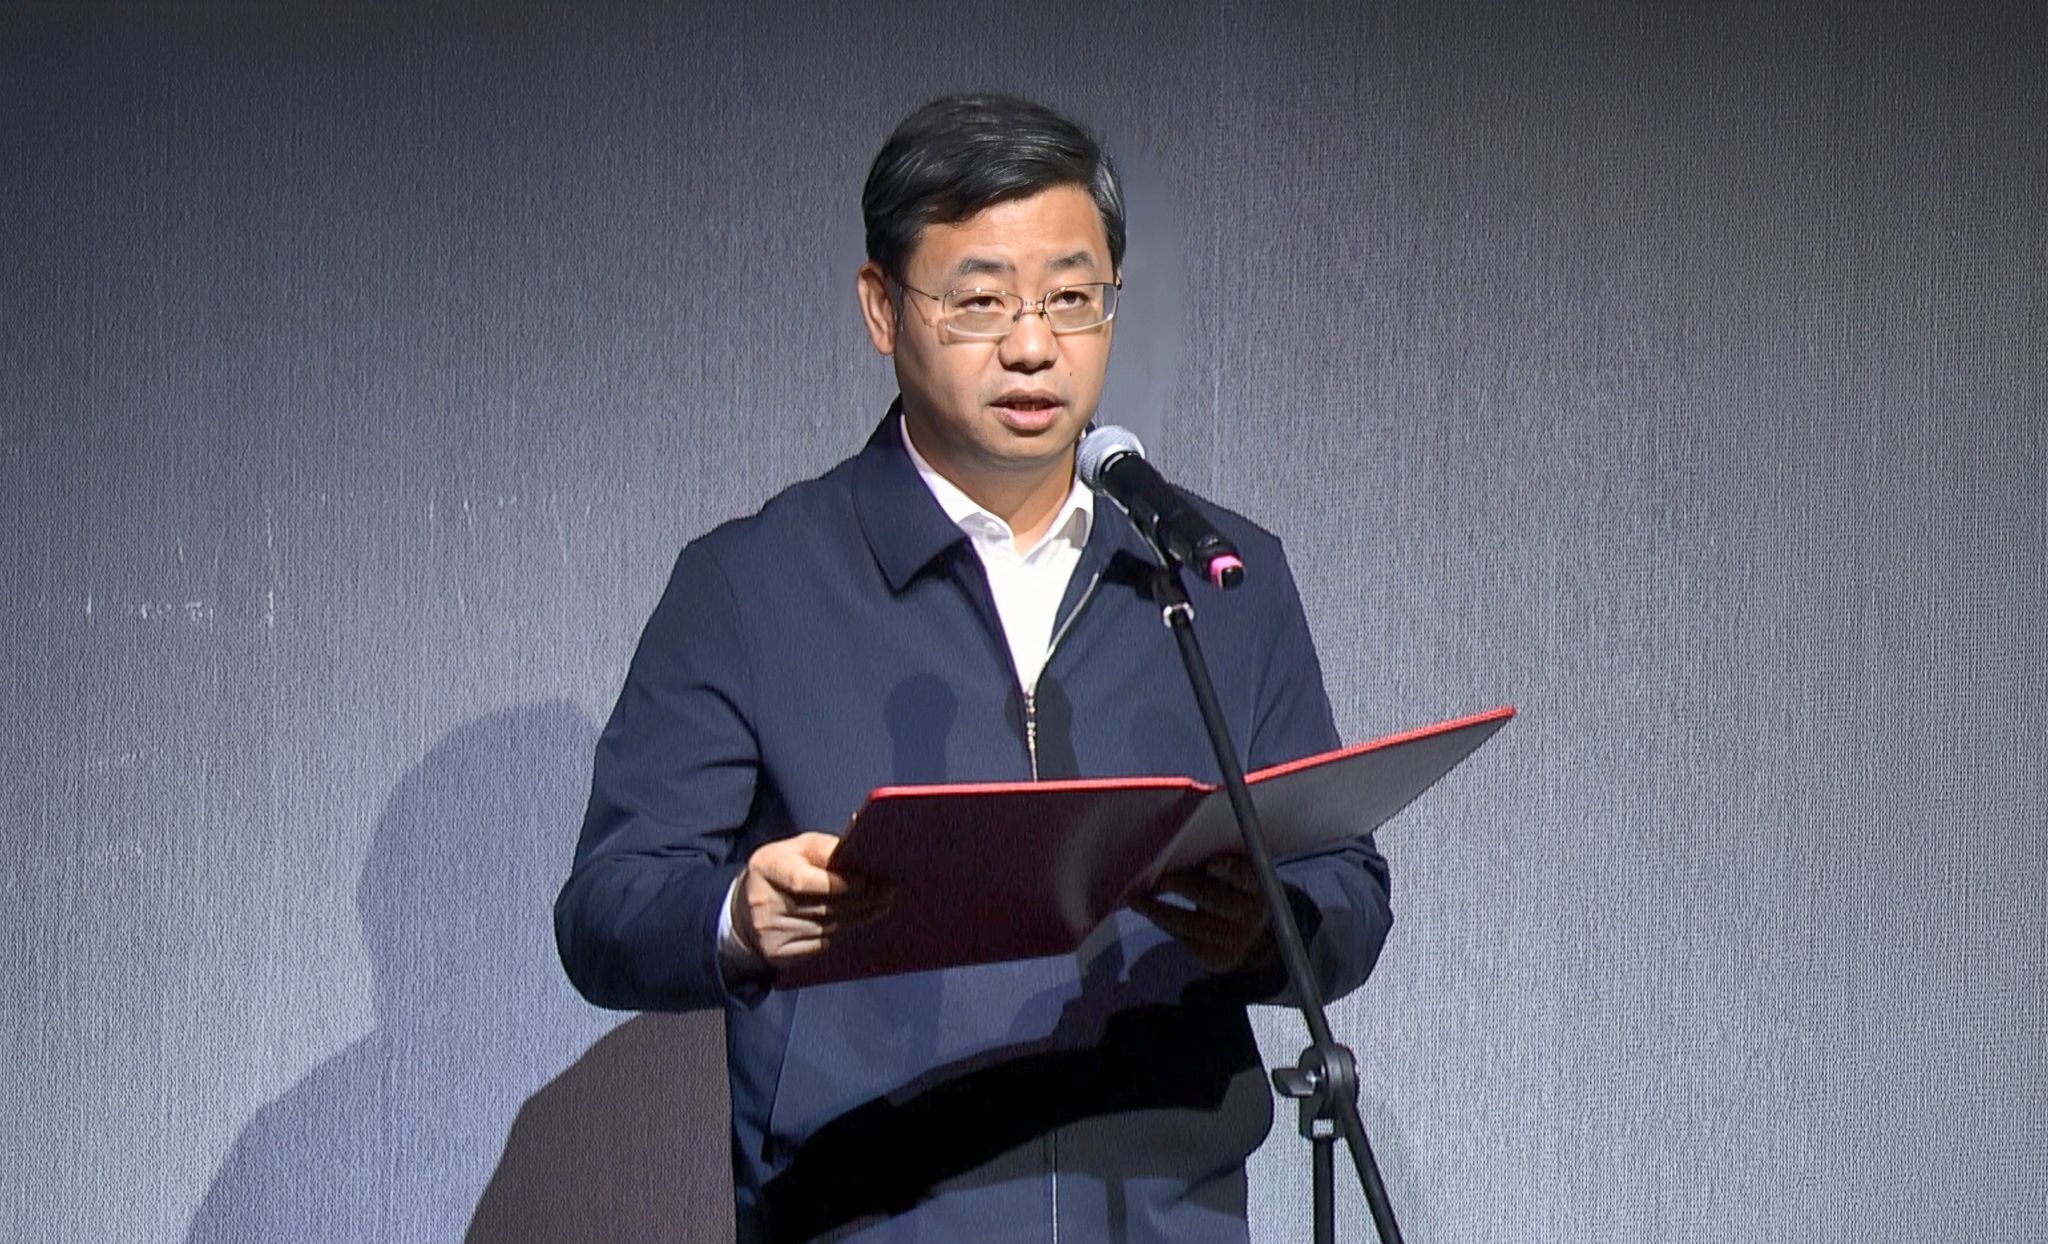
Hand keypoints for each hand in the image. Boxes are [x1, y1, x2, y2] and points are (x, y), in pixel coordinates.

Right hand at [732, 832, 891, 967]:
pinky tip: (858, 921)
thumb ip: (825, 848)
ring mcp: (768, 931)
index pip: (804, 881)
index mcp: (767, 866)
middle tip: (887, 892)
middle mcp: (763, 901)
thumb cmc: (782, 870)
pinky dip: (843, 933)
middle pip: (822, 907)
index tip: (867, 881)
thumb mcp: (796, 849)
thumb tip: (861, 834)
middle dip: (861, 900)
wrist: (745, 909)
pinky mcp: (777, 953)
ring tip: (881, 905)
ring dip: (858, 918)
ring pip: (827, 928)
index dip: (838, 884)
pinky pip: (820, 945)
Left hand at [1130, 854, 1275, 974]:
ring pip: (1190, 923)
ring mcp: (1234, 939)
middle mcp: (1250, 914)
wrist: (1254, 940)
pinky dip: (1162, 921)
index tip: (1211, 864)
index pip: (1246, 877)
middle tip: (1159, 879)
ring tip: (1135, 898)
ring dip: (1157, 909)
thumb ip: (1216, 866)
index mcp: (1257, 886)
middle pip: (1215, 900)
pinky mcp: (1216, 958)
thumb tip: (1172, 852)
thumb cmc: (1235, 894)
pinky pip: (1183, 937)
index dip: (1230, 870)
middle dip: (1184, 886)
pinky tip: (1147, 910)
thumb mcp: (1236, 878)